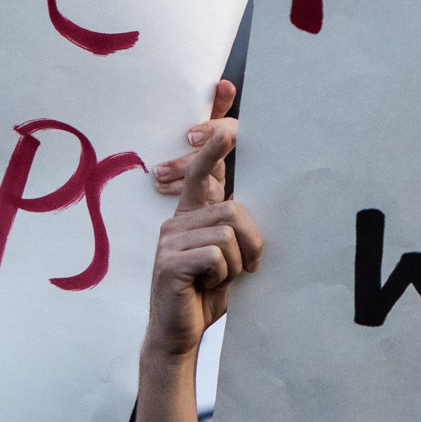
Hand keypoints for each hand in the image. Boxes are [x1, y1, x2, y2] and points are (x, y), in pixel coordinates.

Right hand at [144, 79, 260, 359]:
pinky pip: (216, 254)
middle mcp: (177, 217)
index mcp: (193, 212)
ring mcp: (168, 237)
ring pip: (228, 233)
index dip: (215, 126)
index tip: (225, 86)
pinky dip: (222, 275)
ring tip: (220, 280)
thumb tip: (253, 199)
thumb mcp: (231, 256)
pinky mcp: (167, 261)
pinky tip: (206, 288)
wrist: (178, 335)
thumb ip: (237, 226)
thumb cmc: (207, 295)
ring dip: (236, 264)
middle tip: (247, 267)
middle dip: (251, 242)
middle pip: (234, 208)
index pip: (204, 161)